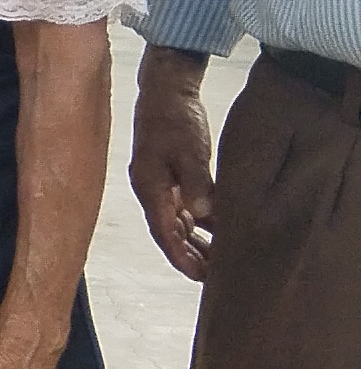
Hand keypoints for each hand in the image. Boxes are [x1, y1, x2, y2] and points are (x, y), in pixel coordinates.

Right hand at [131, 46, 217, 280]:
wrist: (165, 90)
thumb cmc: (175, 118)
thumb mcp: (190, 149)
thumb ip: (197, 182)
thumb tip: (204, 215)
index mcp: (150, 187)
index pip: (164, 233)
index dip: (181, 257)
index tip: (199, 277)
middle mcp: (151, 190)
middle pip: (169, 233)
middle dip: (189, 257)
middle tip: (214, 278)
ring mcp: (159, 184)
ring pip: (177, 223)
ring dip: (195, 243)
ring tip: (217, 262)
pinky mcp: (170, 175)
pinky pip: (184, 208)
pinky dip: (199, 224)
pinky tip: (217, 232)